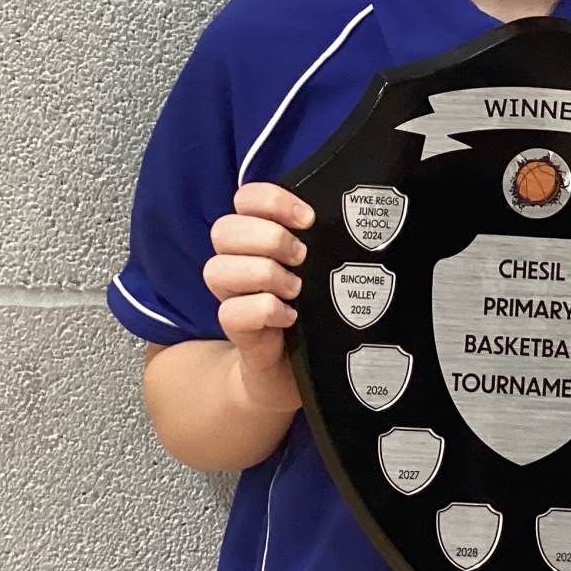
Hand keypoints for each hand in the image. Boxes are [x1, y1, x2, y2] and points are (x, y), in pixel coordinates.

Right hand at [203, 181, 314, 414]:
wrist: (296, 371)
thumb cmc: (313, 309)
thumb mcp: (321, 267)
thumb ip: (321, 238)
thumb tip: (353, 210)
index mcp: (255, 238)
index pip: (245, 199)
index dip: (271, 200)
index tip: (308, 218)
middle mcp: (235, 263)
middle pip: (224, 229)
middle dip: (268, 237)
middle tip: (302, 256)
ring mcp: (231, 297)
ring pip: (217, 268)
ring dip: (263, 274)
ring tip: (297, 289)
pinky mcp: (236, 332)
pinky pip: (231, 312)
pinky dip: (264, 309)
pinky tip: (290, 317)